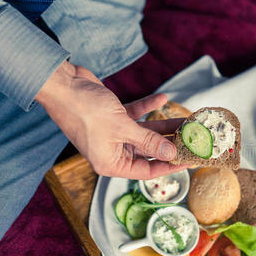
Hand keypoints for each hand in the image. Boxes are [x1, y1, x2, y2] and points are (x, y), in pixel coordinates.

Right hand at [36, 61, 188, 178]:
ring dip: (164, 125)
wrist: (63, 85)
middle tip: (192, 138)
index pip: (147, 171)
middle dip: (170, 142)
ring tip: (186, 120)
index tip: (188, 160)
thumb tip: (170, 153)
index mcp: (111, 163)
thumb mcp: (122, 128)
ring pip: (145, 133)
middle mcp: (113, 151)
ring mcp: (114, 134)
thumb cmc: (84, 111)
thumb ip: (149, 141)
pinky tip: (162, 98)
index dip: (169, 165)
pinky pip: (136, 115)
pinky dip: (148, 107)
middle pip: (149, 150)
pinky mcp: (113, 117)